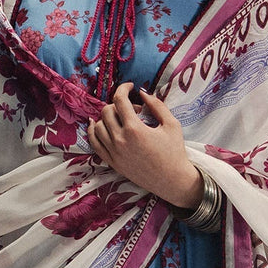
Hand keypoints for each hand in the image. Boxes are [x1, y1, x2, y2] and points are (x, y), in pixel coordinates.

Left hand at [87, 82, 203, 209]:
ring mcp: (114, 153)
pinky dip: (93, 132)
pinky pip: (94, 143)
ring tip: (120, 118)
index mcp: (135, 129)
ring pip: (98, 126)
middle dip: (117, 104)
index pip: (120, 100)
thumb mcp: (171, 124)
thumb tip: (142, 92)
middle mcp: (120, 140)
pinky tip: (98, 125)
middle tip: (131, 108)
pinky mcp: (112, 162)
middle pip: (106, 111)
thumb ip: (156, 105)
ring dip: (107, 117)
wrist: (172, 180)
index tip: (129, 86)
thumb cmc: (175, 152)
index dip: (123, 88)